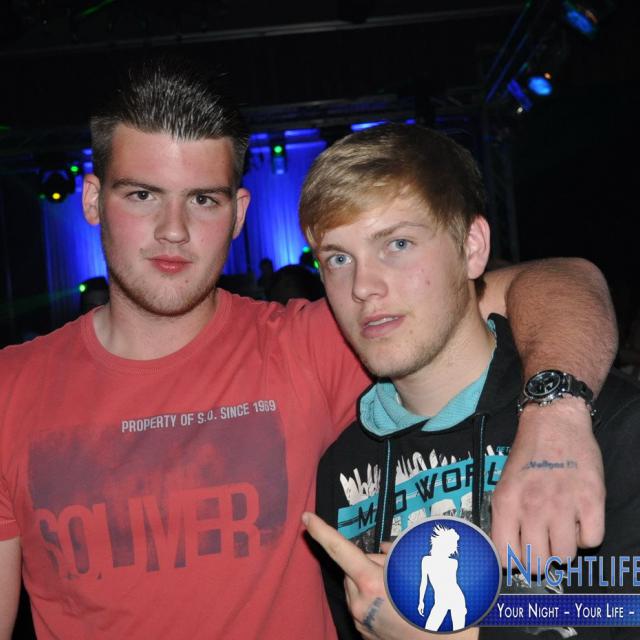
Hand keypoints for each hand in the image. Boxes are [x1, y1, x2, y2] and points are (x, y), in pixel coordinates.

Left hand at [302, 512, 477, 639]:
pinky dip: (370, 600)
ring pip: (355, 587)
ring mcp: (359, 621)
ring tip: (395, 591)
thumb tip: (381, 549)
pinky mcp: (363, 634)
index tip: (306, 518)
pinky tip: (392, 605)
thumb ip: (392, 554)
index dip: (322, 531)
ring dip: (367, 582)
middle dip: (366, 564)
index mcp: (370, 583)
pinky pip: (360, 606)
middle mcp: (358, 603)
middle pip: (352, 569)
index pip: (339, 550)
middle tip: (392, 571)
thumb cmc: (433, 602)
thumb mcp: (415, 568)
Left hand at [491, 397, 604, 566]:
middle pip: (536, 563)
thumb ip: (504, 516)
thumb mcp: (503, 483)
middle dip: (539, 559)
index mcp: (506, 503)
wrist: (553, 422)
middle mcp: (532, 508)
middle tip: (543, 545)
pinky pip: (592, 541)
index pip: (504, 556)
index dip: (512, 561)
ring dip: (564, 548)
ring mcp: (563, 505)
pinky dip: (587, 536)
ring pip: (564, 556)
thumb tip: (506, 550)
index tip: (519, 554)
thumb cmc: (527, 454)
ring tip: (561, 529)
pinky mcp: (591, 500)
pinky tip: (580, 520)